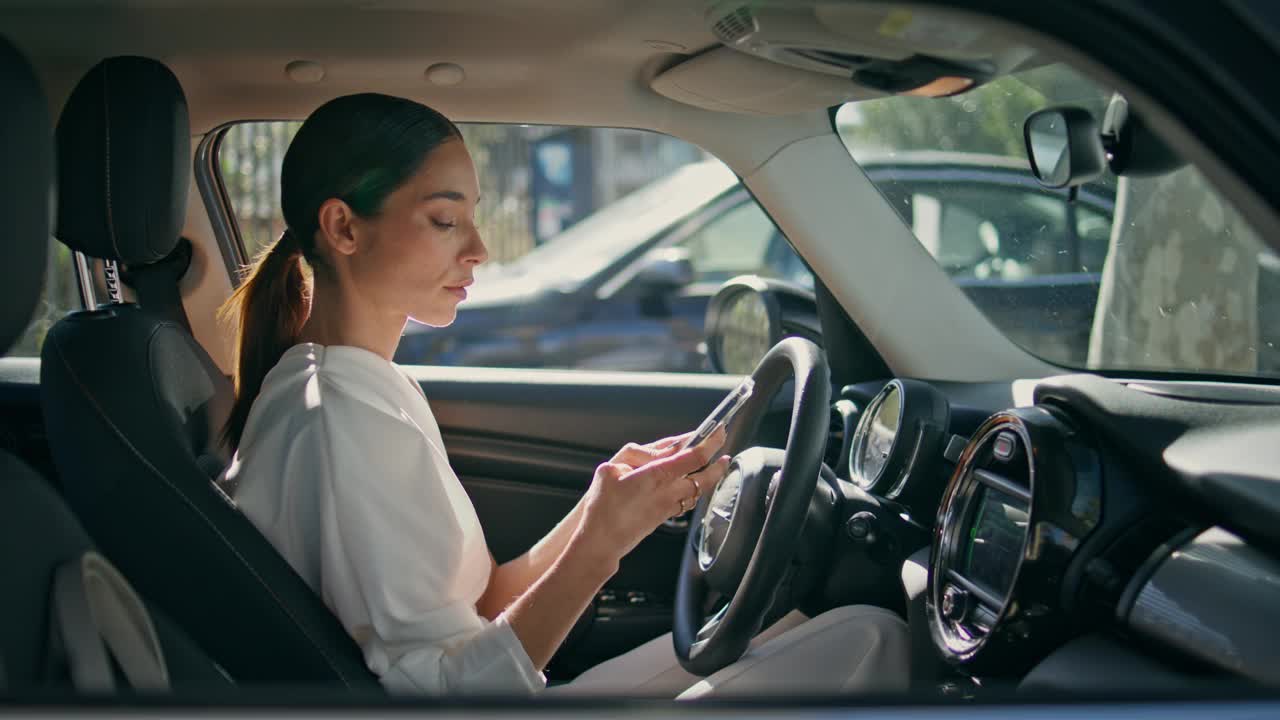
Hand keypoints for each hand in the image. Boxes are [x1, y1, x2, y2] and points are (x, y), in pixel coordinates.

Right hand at [577, 427, 731, 563]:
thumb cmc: (602, 507)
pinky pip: (687, 501)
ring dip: (709, 478)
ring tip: (714, 468)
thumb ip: (634, 456)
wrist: (602, 541)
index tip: (718, 431)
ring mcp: (668, 506)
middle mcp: (668, 492)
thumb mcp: (610, 471)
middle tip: (725, 453)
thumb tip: (652, 453)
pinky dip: (694, 491)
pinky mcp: (664, 517)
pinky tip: (691, 487)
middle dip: (718, 464)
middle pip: (705, 477)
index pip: (694, 456)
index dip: (710, 442)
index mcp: (657, 475)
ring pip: (698, 491)